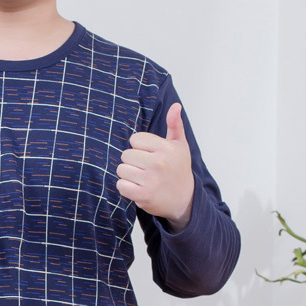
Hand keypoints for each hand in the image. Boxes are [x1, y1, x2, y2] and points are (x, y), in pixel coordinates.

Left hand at [116, 102, 193, 231]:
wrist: (185, 199)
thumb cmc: (178, 169)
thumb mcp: (180, 145)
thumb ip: (175, 124)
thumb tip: (175, 106)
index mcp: (166, 148)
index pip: (135, 139)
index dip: (139, 147)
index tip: (150, 154)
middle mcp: (159, 163)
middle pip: (125, 154)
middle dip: (132, 161)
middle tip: (145, 168)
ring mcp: (151, 180)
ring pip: (121, 170)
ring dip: (128, 175)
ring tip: (142, 178)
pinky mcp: (144, 195)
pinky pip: (121, 185)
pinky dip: (126, 187)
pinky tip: (138, 187)